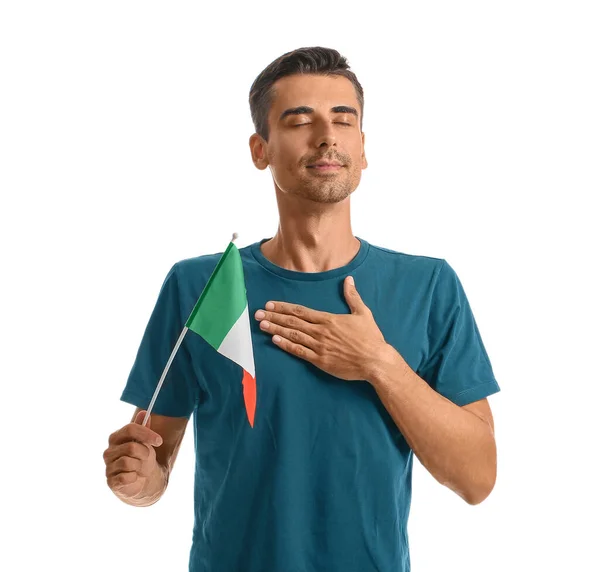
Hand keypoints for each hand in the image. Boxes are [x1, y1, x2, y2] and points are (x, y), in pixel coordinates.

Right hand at [103, 410, 163, 499]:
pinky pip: (126, 477)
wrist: (141, 479)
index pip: (130, 429)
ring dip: (139, 466)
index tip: (159, 441)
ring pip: (128, 462)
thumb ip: (143, 427)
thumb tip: (144, 412)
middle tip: (147, 457)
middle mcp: (108, 451)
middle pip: (131, 447)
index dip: (146, 433)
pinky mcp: (111, 481)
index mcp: (115, 438)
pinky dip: (135, 477)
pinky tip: (134, 477)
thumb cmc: (142, 457)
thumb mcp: (145, 441)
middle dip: (145, 452)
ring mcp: (108, 467)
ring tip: (139, 468)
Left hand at [254, 275, 391, 380]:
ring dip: (276, 329)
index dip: (283, 307)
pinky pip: (300, 352)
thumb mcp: (363, 313)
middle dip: (274, 316)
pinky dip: (286, 346)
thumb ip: (352, 296)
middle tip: (257, 313)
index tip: (270, 304)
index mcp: (329, 319)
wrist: (375, 361)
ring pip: (293, 335)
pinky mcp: (320, 361)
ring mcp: (319, 347)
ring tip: (261, 325)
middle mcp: (321, 331)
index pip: (301, 311)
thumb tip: (349, 279)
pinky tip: (275, 340)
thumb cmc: (371, 338)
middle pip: (292, 322)